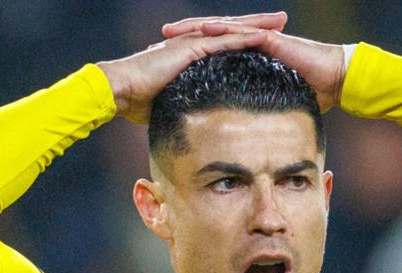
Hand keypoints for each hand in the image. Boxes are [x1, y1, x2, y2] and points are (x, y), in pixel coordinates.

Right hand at [97, 13, 285, 122]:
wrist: (119, 90)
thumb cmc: (136, 101)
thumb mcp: (167, 102)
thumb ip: (181, 105)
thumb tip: (191, 123)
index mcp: (188, 53)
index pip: (222, 42)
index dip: (243, 38)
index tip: (266, 38)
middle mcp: (192, 42)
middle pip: (231, 30)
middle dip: (257, 23)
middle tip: (282, 19)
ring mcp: (191, 43)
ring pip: (231, 30)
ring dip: (256, 25)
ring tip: (279, 21)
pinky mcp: (189, 48)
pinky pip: (222, 41)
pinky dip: (243, 38)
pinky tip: (263, 36)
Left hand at [162, 14, 346, 110]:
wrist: (336, 80)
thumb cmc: (312, 93)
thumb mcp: (273, 105)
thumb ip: (256, 115)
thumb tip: (243, 139)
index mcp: (247, 57)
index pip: (213, 52)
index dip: (188, 54)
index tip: (164, 59)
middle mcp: (251, 44)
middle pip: (211, 37)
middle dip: (183, 37)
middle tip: (158, 39)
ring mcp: (260, 39)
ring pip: (222, 30)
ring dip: (195, 29)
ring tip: (172, 31)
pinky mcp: (271, 40)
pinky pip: (242, 33)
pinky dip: (223, 31)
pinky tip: (204, 31)